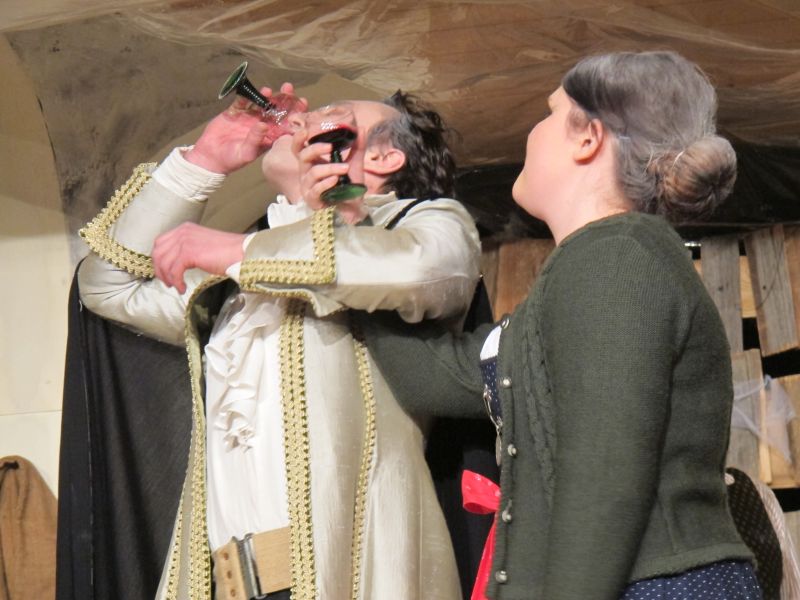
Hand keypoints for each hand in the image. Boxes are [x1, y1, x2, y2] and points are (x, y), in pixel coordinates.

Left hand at [152, 222, 246, 293]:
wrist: (242, 252)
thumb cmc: (228, 251)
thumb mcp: (203, 245)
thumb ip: (189, 249)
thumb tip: (177, 263)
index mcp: (185, 228)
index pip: (160, 242)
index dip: (159, 259)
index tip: (164, 271)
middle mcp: (182, 232)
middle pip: (158, 252)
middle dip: (160, 270)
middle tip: (168, 282)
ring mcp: (184, 241)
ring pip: (164, 263)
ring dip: (168, 278)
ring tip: (177, 287)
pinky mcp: (188, 253)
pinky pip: (174, 271)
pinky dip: (176, 282)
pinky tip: (183, 288)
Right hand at [186, 82, 306, 174]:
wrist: (210, 157)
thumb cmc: (232, 160)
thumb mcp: (246, 153)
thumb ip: (255, 139)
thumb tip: (263, 125)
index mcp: (269, 137)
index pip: (286, 124)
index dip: (295, 113)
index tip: (303, 102)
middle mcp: (261, 126)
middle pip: (276, 110)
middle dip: (282, 99)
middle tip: (288, 88)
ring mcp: (248, 118)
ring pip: (261, 103)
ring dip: (266, 95)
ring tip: (269, 90)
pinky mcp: (235, 112)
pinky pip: (242, 101)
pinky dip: (247, 95)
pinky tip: (250, 90)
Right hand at [292, 130, 367, 222]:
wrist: (354, 207)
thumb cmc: (348, 185)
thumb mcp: (355, 163)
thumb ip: (357, 146)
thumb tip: (361, 128)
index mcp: (313, 161)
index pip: (299, 147)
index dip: (298, 138)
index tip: (307, 130)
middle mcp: (306, 172)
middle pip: (303, 156)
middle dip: (316, 149)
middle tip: (331, 146)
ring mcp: (308, 186)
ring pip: (313, 172)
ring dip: (330, 168)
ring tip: (345, 168)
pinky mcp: (312, 199)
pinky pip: (316, 189)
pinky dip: (326, 183)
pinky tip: (336, 180)